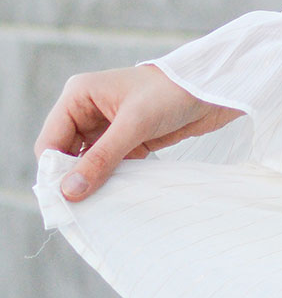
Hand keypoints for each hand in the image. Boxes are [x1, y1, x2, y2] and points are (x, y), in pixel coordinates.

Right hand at [34, 65, 241, 201]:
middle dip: (72, 177)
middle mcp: (88, 111)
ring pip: (89, 161)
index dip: (53, 168)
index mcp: (78, 97)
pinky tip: (116, 195)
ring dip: (93, 180)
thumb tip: (70, 190)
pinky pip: (112, 164)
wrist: (214, 90)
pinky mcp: (130, 140)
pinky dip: (112, 178)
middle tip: (78, 207)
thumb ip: (102, 158)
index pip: (51, 139)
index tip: (61, 198)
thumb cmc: (171, 93)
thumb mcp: (134, 125)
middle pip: (67, 153)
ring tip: (97, 205)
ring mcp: (109, 127)